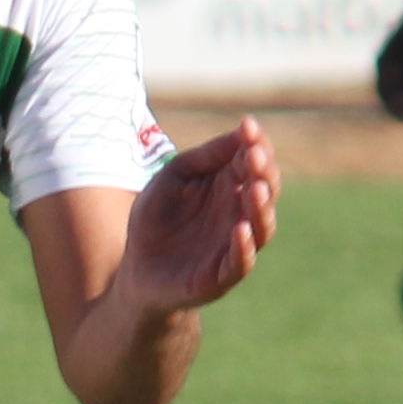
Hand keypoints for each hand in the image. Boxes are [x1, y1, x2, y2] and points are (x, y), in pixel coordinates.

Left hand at [119, 121, 278, 313]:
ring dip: (261, 208)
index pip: (252, 161)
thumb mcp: (172, 178)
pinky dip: (243, 247)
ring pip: (262, 227)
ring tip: (255, 188)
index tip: (248, 127)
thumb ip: (203, 157)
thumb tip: (242, 131)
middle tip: (255, 154)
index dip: (255, 143)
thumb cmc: (156, 219)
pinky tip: (240, 229)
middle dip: (263, 172)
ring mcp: (234, 246)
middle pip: (265, 190)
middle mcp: (239, 214)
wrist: (137, 270)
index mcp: (229, 186)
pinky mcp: (221, 276)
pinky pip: (240, 263)